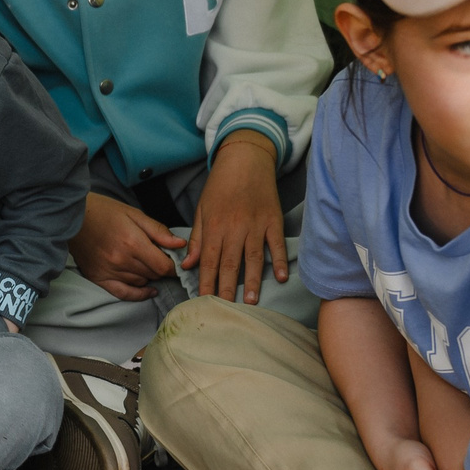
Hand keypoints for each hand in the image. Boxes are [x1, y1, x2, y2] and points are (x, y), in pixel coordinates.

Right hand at [67, 193, 185, 300]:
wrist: (72, 216)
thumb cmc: (105, 211)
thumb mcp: (135, 214)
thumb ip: (159, 231)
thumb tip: (181, 245)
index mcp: (133, 242)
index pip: (164, 266)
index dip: (174, 266)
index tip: (175, 261)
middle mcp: (121, 260)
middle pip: (154, 274)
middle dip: (161, 268)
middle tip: (160, 258)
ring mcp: (109, 271)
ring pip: (141, 282)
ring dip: (149, 275)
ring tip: (146, 263)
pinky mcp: (99, 278)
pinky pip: (124, 293)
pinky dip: (139, 294)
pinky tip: (149, 290)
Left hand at [184, 132, 287, 304]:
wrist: (246, 159)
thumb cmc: (220, 185)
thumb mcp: (202, 209)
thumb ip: (197, 239)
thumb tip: (188, 264)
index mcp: (215, 226)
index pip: (208, 261)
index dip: (206, 283)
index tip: (203, 302)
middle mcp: (235, 228)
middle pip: (230, 264)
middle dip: (227, 289)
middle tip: (225, 311)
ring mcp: (256, 225)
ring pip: (253, 258)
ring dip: (253, 281)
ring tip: (251, 302)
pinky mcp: (274, 220)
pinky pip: (277, 244)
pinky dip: (280, 260)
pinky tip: (281, 277)